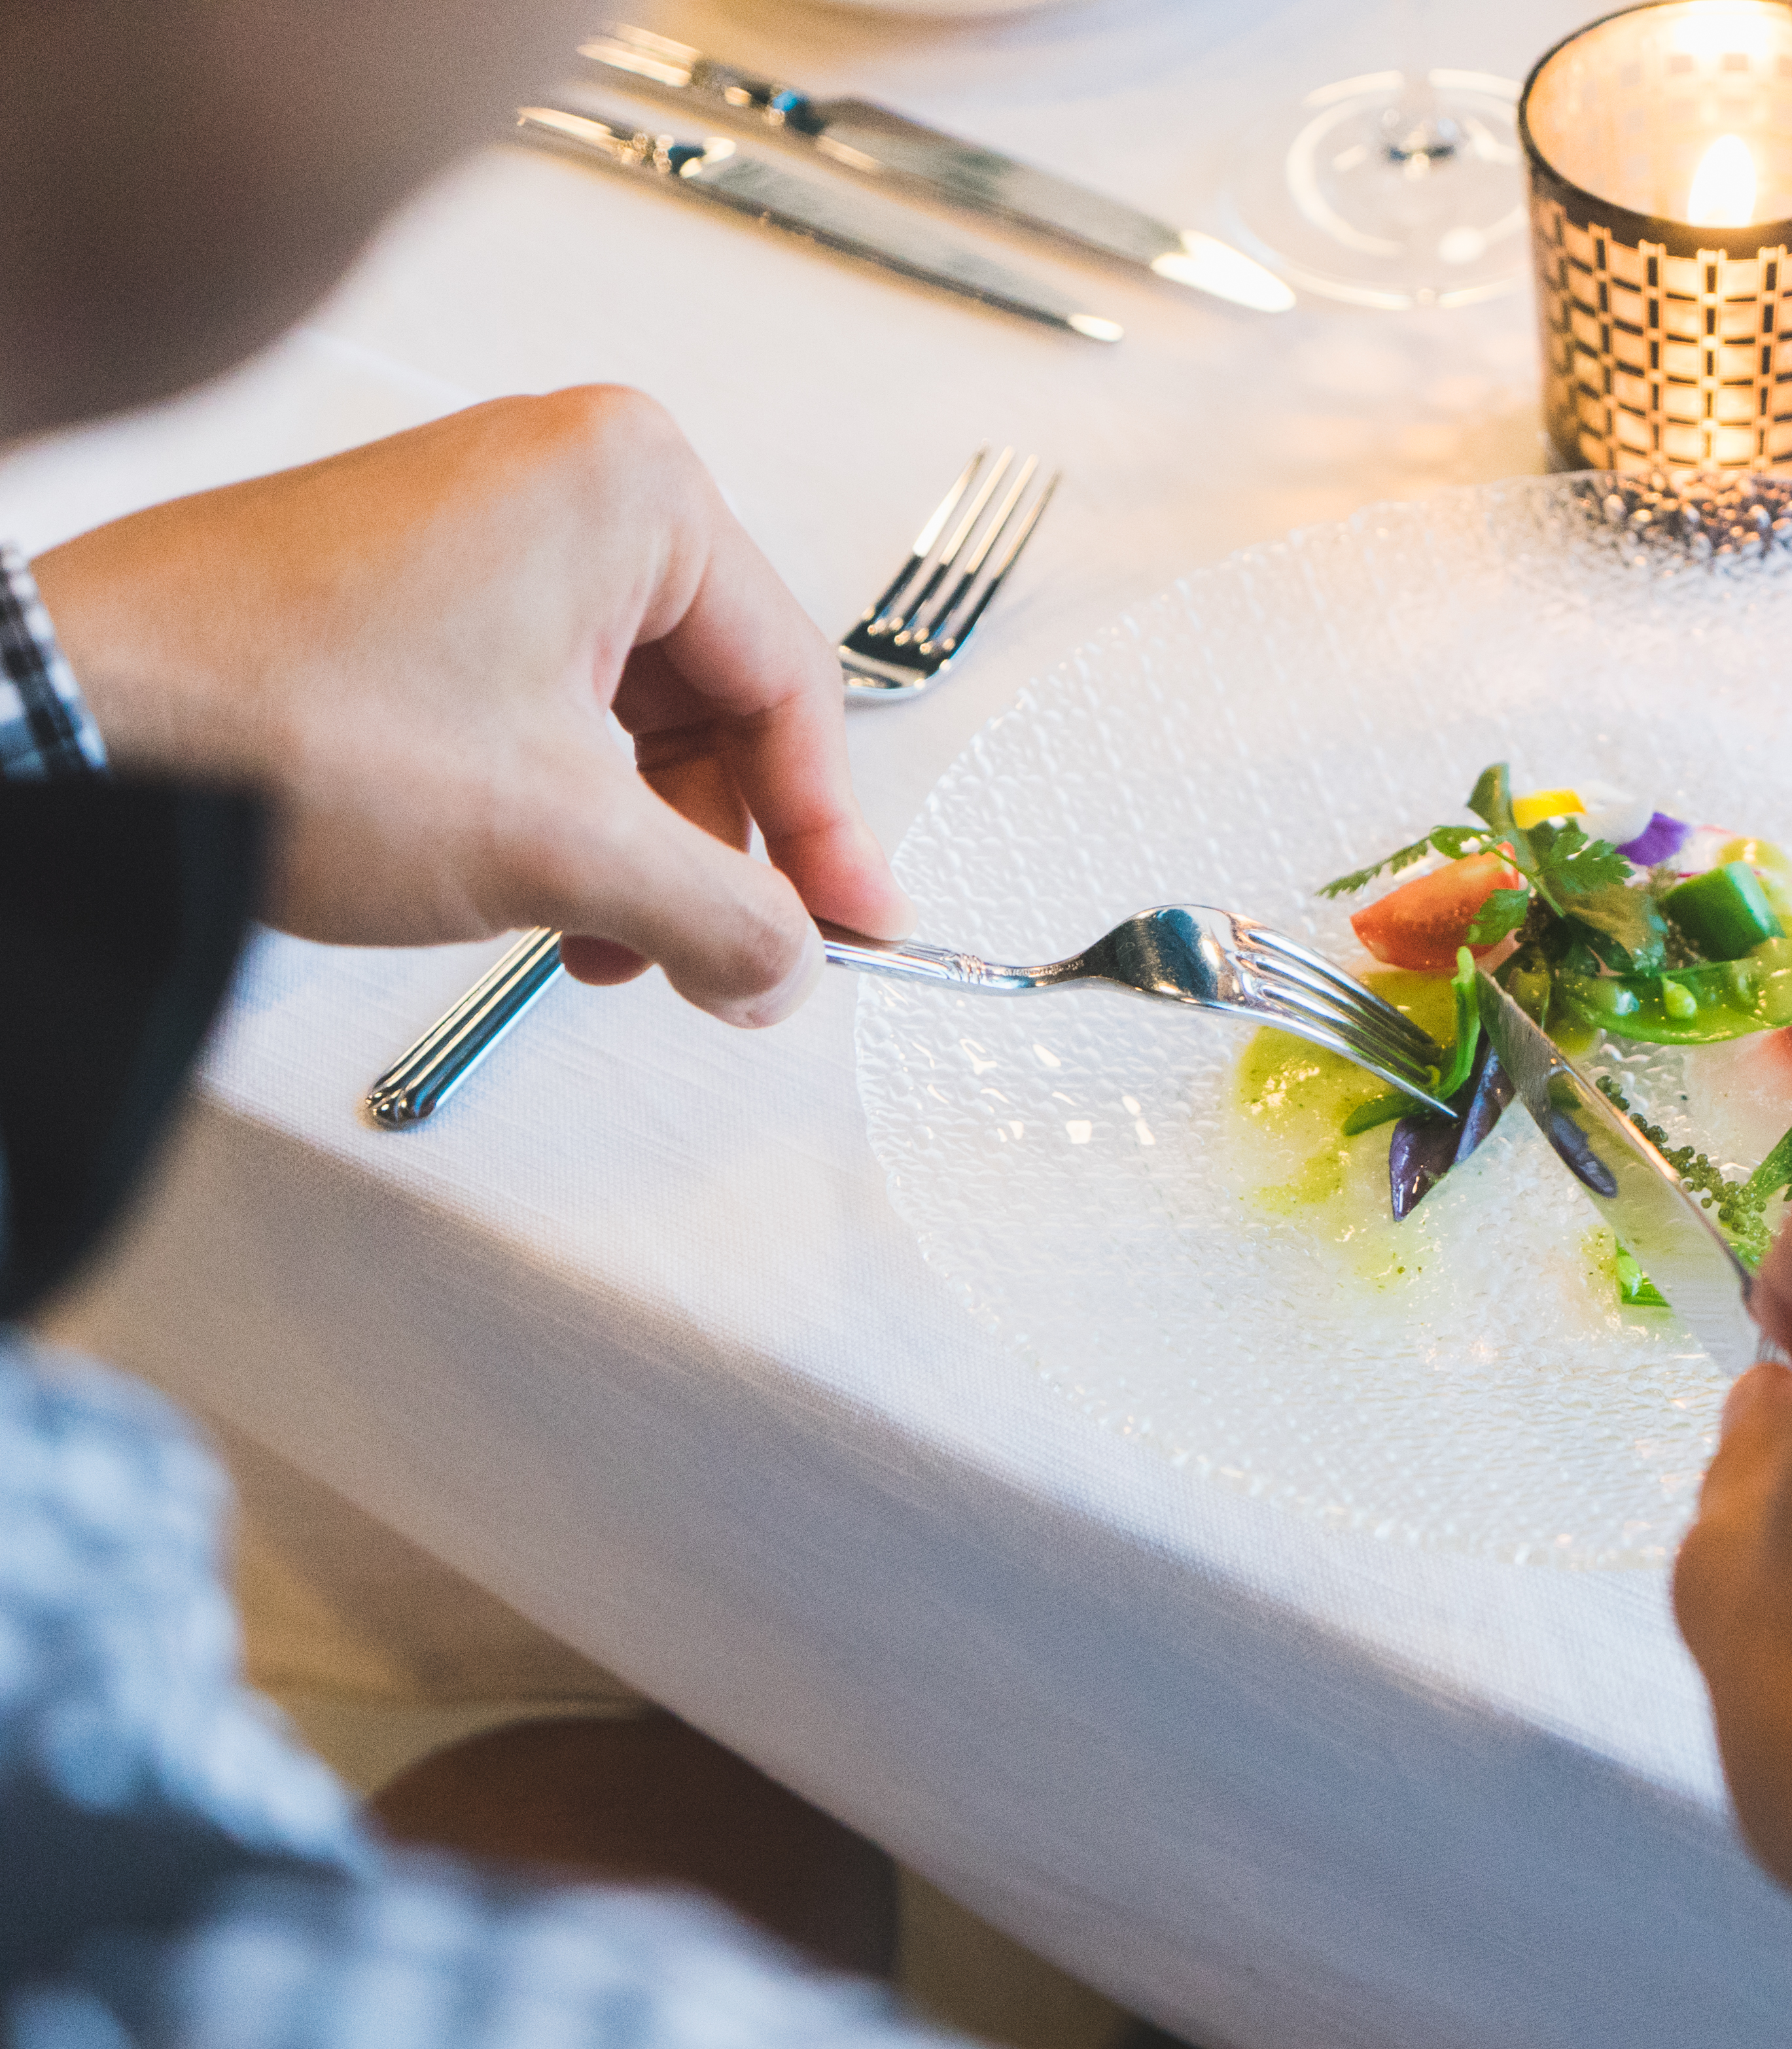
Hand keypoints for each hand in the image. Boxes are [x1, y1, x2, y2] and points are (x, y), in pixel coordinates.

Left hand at [33, 387, 911, 1025]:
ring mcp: (482, 527)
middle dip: (715, 851)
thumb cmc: (275, 722)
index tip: (852, 926)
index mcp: (632, 485)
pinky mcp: (415, 586)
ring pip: (629, 719)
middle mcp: (563, 480)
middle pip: (717, 704)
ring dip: (634, 849)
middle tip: (718, 964)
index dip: (827, 833)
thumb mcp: (562, 847)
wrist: (66, 722)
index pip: (793, 684)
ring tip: (597, 942)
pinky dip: (560, 811)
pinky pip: (543, 707)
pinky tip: (533, 891)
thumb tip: (791, 963)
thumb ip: (723, 915)